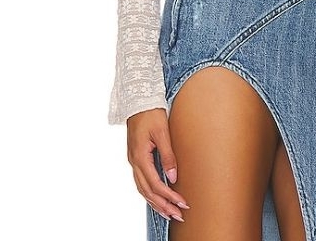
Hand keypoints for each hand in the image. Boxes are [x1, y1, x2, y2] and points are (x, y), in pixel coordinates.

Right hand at [126, 108, 190, 222]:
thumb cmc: (151, 113)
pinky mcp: (135, 157)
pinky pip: (141, 181)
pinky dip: (149, 192)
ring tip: (169, 213)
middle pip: (147, 191)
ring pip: (142, 188)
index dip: (169, 196)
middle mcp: (134, 161)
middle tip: (178, 215)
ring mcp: (133, 160)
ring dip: (155, 202)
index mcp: (140, 156)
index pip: (155, 184)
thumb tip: (173, 177)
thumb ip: (168, 155)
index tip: (182, 203)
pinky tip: (157, 198)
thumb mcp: (162, 132)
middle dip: (163, 205)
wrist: (138, 100)